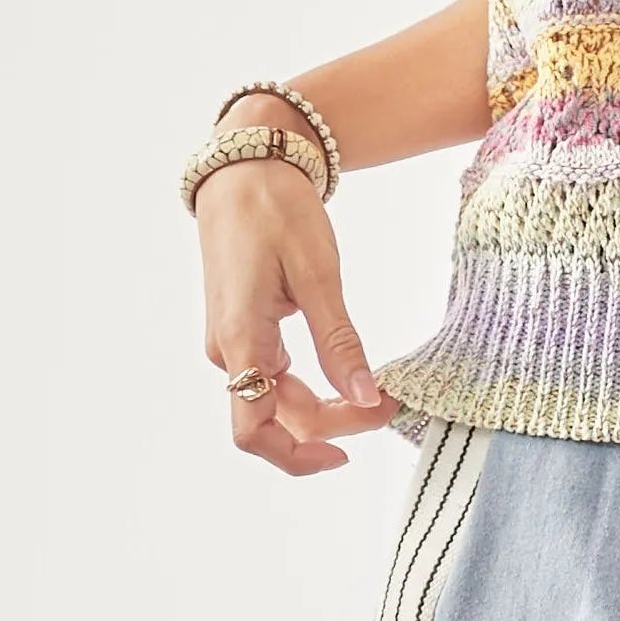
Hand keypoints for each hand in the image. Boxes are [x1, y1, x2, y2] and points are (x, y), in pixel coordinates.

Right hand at [195, 157, 396, 474]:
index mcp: (240, 338)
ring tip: (377, 395)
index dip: (298, 455)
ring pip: (276, 398)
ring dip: (324, 406)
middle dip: (332, 424)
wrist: (245, 165)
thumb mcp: (318, 273)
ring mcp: (235, 339)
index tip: (349, 451)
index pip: (253, 430)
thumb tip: (365, 398)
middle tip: (389, 407)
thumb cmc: (275, 209)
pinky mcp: (246, 327)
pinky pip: (275, 373)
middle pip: (275, 418)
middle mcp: (230, 348)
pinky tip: (347, 377)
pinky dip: (312, 383)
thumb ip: (339, 341)